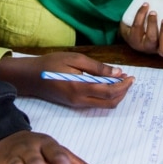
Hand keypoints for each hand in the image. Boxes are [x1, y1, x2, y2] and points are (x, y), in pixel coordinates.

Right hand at [0, 52, 132, 108]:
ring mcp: (77, 104)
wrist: (31, 77)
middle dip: (123, 92)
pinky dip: (106, 95)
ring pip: (104, 105)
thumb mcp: (75, 59)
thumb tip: (117, 72)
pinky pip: (96, 103)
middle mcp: (80, 100)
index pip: (110, 91)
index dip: (123, 85)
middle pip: (110, 102)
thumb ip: (97, 67)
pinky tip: (108, 84)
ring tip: (121, 80)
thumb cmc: (51, 63)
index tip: (131, 76)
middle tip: (129, 79)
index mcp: (80, 88)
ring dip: (116, 94)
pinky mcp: (75, 104)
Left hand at [120, 0, 162, 61]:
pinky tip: (145, 6)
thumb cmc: (158, 19)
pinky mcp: (133, 39)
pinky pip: (137, 28)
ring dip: (153, 24)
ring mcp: (144, 46)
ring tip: (153, 12)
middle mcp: (158, 49)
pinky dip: (141, 15)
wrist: (134, 23)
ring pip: (151, 39)